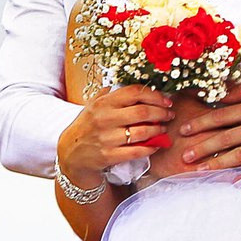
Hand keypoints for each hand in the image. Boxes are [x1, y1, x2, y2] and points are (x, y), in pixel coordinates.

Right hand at [56, 84, 171, 187]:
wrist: (71, 153)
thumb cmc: (86, 127)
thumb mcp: (91, 106)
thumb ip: (107, 94)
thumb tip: (126, 85)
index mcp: (103, 103)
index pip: (134, 92)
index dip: (155, 95)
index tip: (165, 101)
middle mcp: (105, 118)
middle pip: (142, 112)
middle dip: (161, 113)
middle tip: (169, 115)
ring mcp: (107, 138)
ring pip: (142, 132)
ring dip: (158, 130)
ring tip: (162, 129)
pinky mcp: (109, 155)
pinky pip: (136, 151)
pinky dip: (150, 148)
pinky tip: (156, 145)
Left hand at [170, 75, 240, 170]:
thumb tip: (220, 93)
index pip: (221, 117)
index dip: (201, 124)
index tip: (184, 130)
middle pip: (226, 138)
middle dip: (203, 148)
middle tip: (184, 155)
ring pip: (240, 155)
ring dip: (218, 164)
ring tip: (200, 171)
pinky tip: (234, 184)